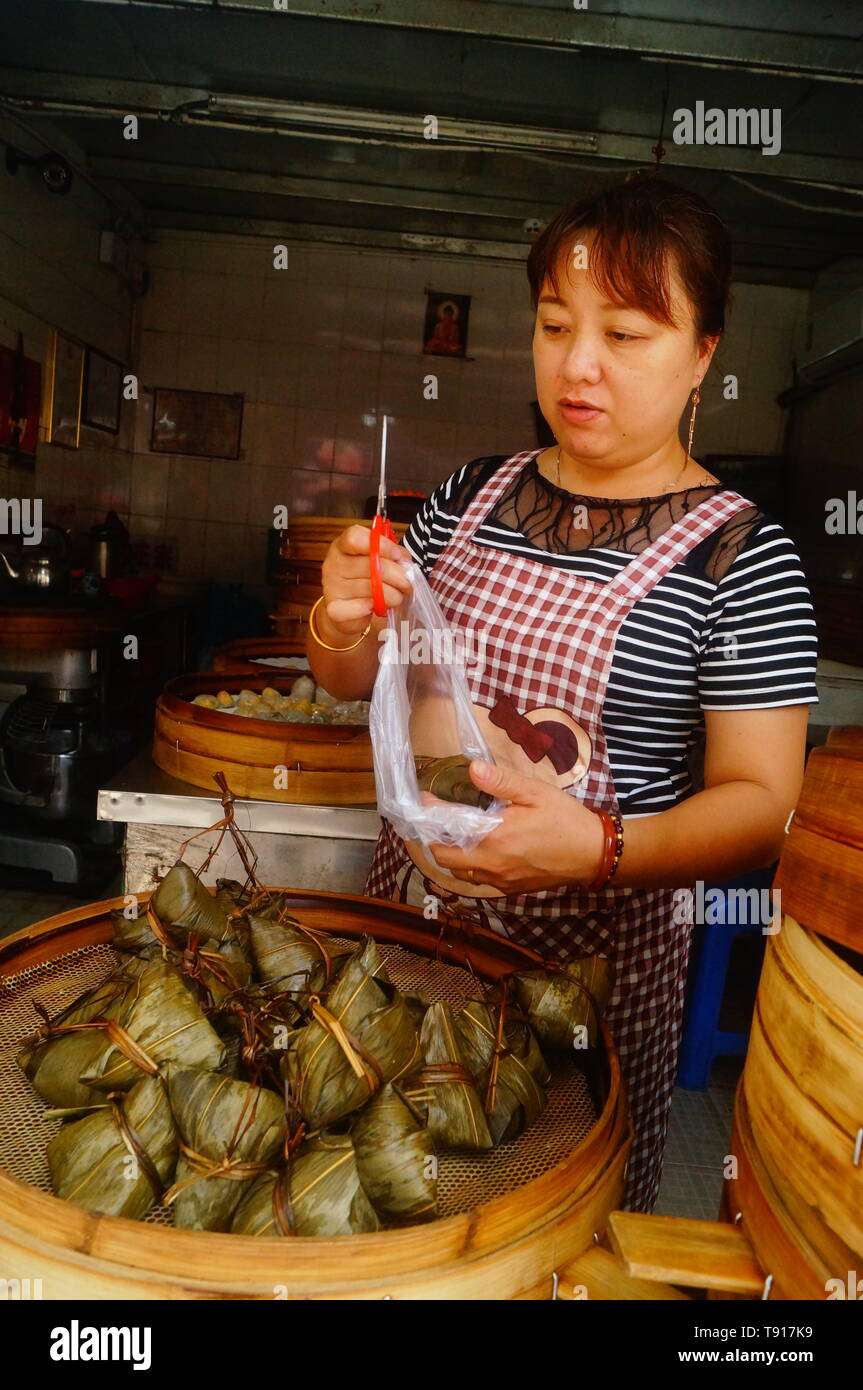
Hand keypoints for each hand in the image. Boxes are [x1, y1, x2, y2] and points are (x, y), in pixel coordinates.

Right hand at [319, 524, 412, 641]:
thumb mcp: (379, 561)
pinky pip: (356, 608)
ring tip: (398, 597)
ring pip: (368, 588)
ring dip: (391, 595)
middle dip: (396, 575)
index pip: (355, 537)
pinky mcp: (334, 609)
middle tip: (408, 583)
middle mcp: (334, 564)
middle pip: (368, 564)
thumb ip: (392, 555)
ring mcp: (332, 586)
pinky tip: (376, 607)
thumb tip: (405, 561)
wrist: (349, 612)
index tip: (398, 555)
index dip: (381, 545)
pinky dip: (370, 608)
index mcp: (343, 546)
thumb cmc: (366, 580)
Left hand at [428, 760, 606, 893]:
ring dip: (452, 854)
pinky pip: (479, 879)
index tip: (427, 799)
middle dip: (434, 839)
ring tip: (457, 833)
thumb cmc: (565, 819)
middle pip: (445, 857)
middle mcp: (492, 864)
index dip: (432, 812)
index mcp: (496, 837)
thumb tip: (473, 769)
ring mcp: (500, 880)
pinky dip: (471, 865)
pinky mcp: (510, 888)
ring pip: (460, 872)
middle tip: (438, 820)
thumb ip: (502, 782)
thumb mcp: (535, 793)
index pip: (449, 826)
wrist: (593, 854)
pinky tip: (481, 847)